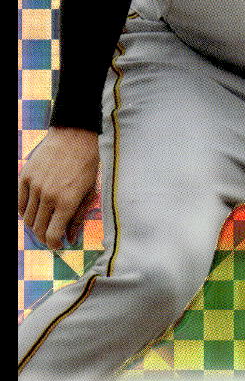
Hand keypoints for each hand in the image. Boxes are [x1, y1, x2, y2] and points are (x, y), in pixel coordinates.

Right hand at [18, 127, 99, 249]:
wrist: (74, 136)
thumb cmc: (86, 164)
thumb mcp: (89, 191)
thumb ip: (78, 216)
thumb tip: (70, 238)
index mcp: (67, 202)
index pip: (53, 235)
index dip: (54, 244)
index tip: (58, 245)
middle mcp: (48, 196)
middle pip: (38, 229)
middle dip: (44, 237)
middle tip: (50, 235)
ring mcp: (34, 186)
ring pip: (27, 218)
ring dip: (34, 225)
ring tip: (43, 222)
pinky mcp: (25, 176)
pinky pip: (19, 203)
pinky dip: (24, 211)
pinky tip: (34, 210)